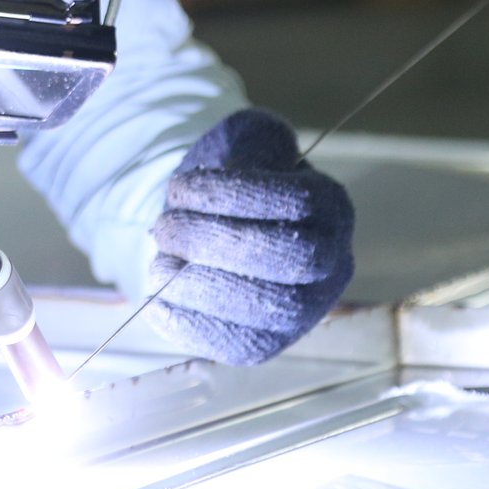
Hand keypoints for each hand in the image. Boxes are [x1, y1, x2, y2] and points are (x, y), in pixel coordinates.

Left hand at [146, 108, 353, 363]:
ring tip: (158, 263)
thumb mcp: (244, 142)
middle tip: (164, 228)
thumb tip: (241, 161)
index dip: (233, 195)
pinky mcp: (267, 345)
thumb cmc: (232, 180)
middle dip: (217, 242)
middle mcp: (331, 263)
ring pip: (268, 309)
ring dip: (202, 286)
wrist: (215, 228)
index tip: (179, 188)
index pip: (297, 201)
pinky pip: (237, 346)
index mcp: (331, 206)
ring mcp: (304, 312)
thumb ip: (248, 144)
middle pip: (290, 258)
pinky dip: (191, 324)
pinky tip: (157, 299)